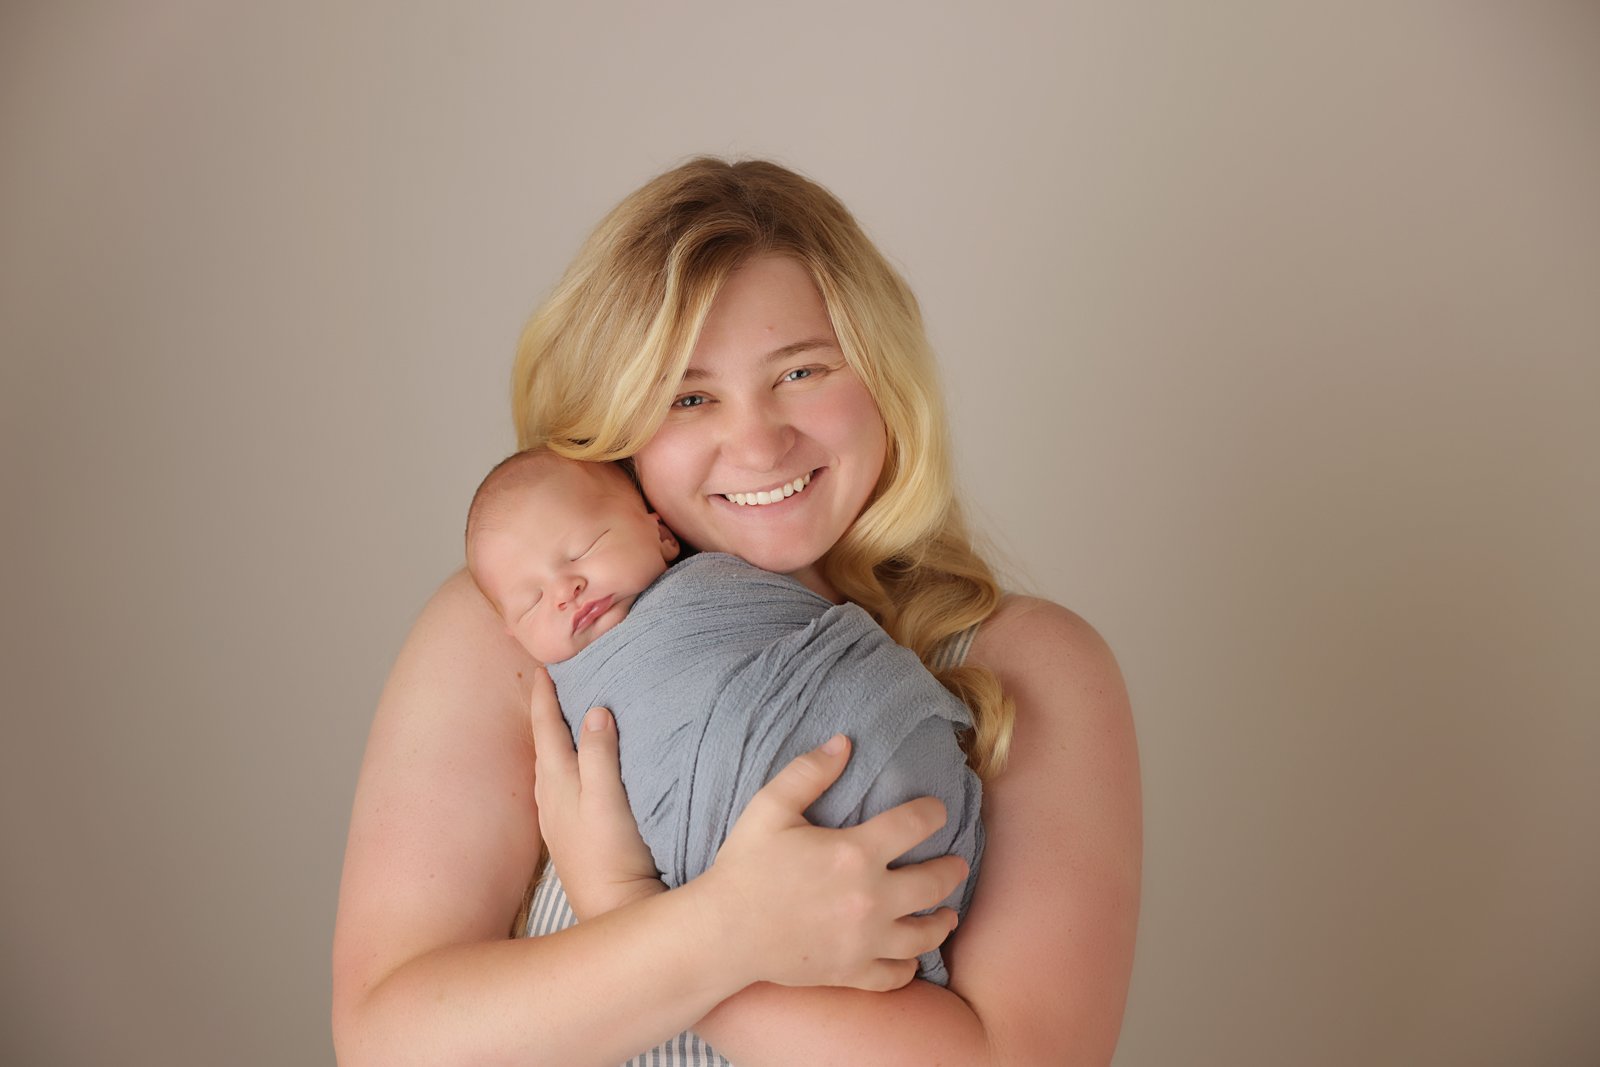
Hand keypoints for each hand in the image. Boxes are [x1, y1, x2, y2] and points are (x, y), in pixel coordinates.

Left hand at [528, 667, 664, 919]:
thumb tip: (595, 712)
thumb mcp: (607, 802)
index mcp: (557, 783)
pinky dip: (563, 765)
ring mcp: (557, 820)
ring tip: (562, 720)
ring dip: (553, 739)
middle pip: (543, 744)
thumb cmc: (613, 857)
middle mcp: (550, 798)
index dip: (545, 697)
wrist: (613, 912)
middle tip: (551, 684)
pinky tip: (573, 772)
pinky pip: (560, 786)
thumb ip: (598, 756)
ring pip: (549, 766)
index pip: (547, 728)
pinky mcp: (570, 836)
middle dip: (545, 713)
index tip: (543, 667)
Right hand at [694, 734, 968, 992]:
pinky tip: (913, 957)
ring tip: (949, 912)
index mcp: (854, 853)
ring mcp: (865, 940)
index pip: (913, 825)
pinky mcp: (852, 972)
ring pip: (924, 934)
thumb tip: (844, 742)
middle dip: (951, 869)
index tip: (937, 810)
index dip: (932, 812)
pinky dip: (910, 967)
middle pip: (934, 882)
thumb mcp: (770, 808)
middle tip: (957, 863)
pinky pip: (895, 975)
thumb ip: (809, 772)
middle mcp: (870, 898)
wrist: (723, 933)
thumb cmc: (745, 867)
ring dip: (943, 920)